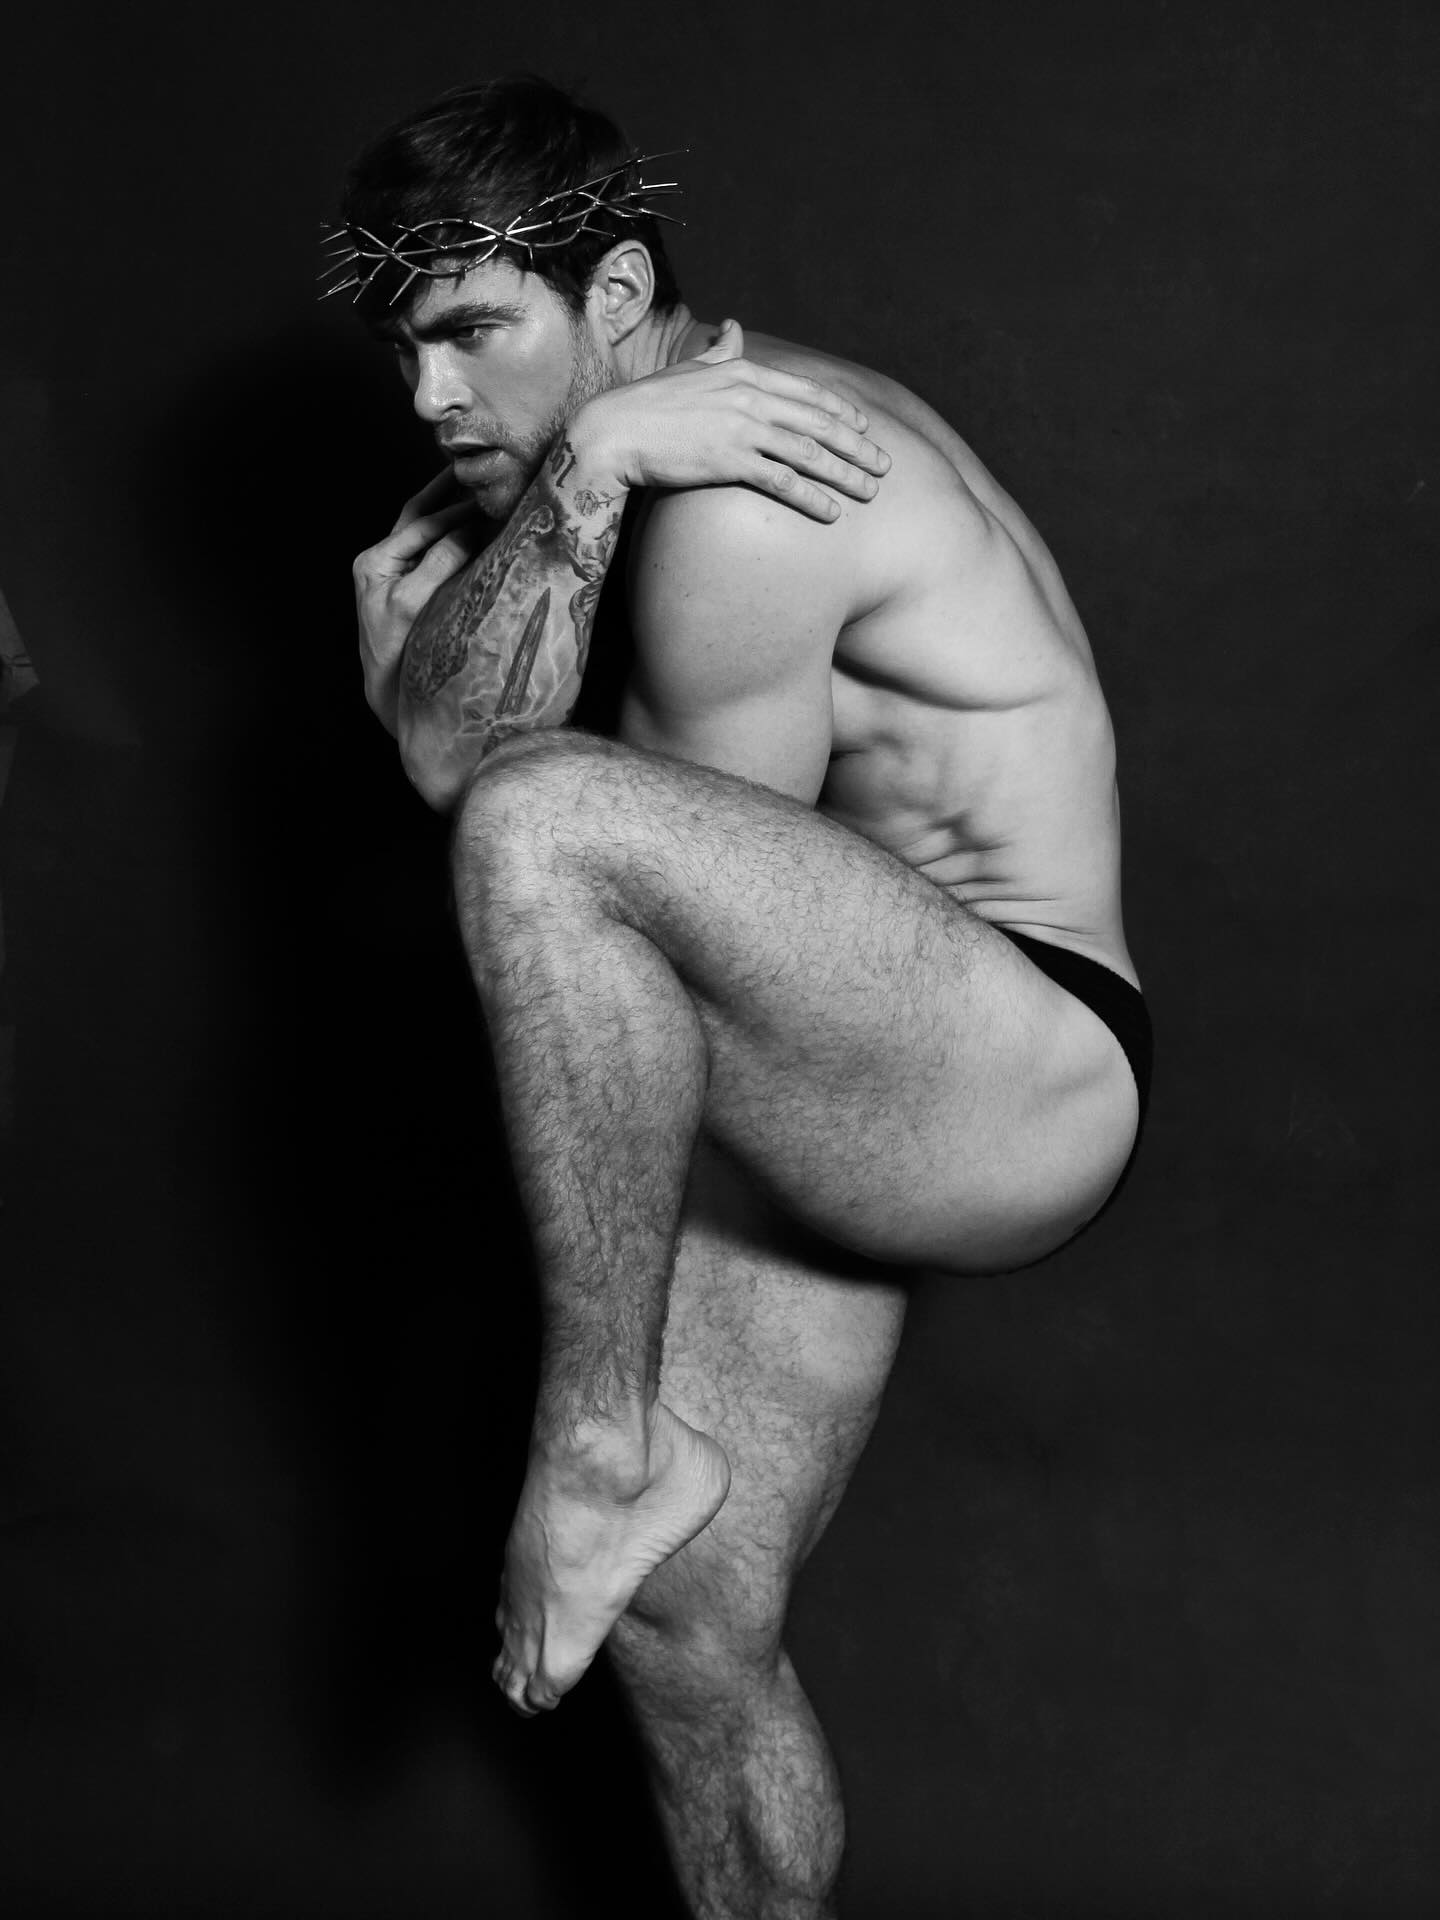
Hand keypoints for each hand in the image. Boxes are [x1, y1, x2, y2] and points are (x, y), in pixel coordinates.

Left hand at [353, 473, 482, 733]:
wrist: (391, 698)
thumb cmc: (397, 656)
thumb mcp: (413, 604)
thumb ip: (438, 563)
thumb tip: (468, 529)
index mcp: (374, 562)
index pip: (420, 524)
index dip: (454, 509)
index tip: (486, 495)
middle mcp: (383, 563)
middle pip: (419, 516)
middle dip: (447, 492)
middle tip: (476, 468)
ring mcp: (398, 576)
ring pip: (427, 531)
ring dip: (451, 507)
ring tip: (476, 483)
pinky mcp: (416, 591)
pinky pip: (436, 553)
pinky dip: (454, 534)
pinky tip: (474, 523)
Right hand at [567, 320, 890, 522]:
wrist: (614, 432)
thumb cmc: (649, 404)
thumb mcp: (689, 368)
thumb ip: (719, 351)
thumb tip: (732, 326)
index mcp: (745, 372)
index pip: (808, 392)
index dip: (843, 412)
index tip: (867, 428)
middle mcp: (750, 397)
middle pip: (819, 423)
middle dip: (858, 446)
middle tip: (885, 466)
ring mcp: (742, 429)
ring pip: (809, 453)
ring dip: (846, 474)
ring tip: (871, 493)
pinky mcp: (730, 462)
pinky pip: (782, 482)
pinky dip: (812, 498)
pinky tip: (832, 513)